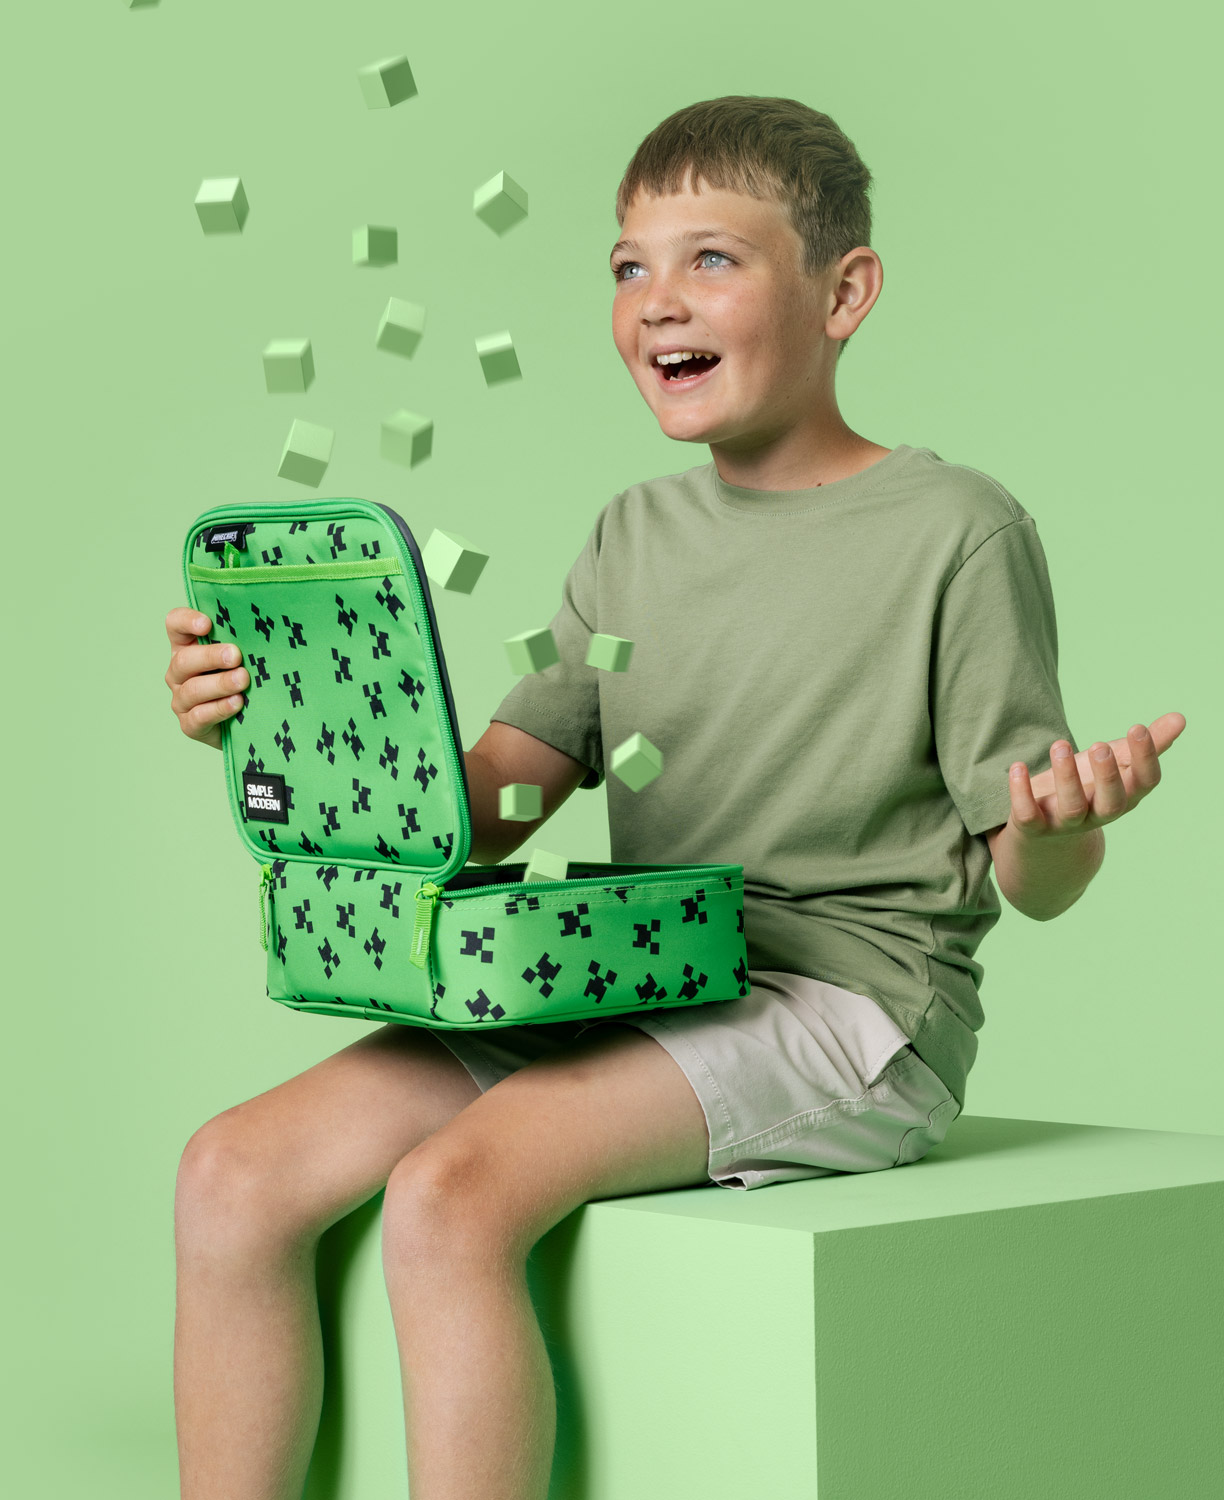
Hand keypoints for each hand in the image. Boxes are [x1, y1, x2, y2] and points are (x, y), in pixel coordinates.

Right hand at [165, 606, 248, 750]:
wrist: (250, 723)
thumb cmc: (247, 680)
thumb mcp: (245, 656)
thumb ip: (244, 640)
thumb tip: (262, 625)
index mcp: (187, 647)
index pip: (175, 625)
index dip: (186, 621)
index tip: (208, 624)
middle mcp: (179, 672)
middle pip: (184, 660)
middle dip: (211, 656)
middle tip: (236, 656)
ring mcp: (181, 700)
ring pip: (192, 690)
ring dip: (219, 684)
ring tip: (243, 680)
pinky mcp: (190, 725)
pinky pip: (199, 716)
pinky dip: (219, 708)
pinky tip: (237, 702)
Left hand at [1006, 712, 1185, 839]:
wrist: (1046, 833)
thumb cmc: (1087, 787)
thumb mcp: (1114, 764)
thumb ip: (1146, 744)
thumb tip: (1180, 718)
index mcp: (1124, 797)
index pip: (1145, 783)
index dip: (1145, 758)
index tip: (1137, 727)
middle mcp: (1098, 813)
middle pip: (1112, 803)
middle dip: (1107, 775)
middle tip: (1099, 744)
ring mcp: (1066, 824)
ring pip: (1072, 808)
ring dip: (1066, 777)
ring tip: (1059, 745)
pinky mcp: (1034, 827)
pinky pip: (1028, 815)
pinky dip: (1021, 793)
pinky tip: (1018, 767)